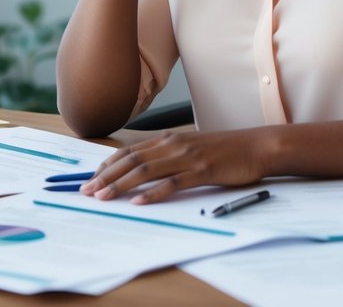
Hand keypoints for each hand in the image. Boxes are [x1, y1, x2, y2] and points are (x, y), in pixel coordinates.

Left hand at [80, 129, 270, 203]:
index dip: (108, 165)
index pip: (130, 151)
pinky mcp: (202, 171)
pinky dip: (153, 193)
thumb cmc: (225, 150)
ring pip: (146, 171)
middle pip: (131, 160)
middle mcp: (173, 145)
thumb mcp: (191, 147)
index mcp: (169, 139)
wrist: (256, 146)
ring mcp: (187, 157)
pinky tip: (139, 202)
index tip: (91, 178)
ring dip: (121, 184)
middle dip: (106, 176)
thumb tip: (145, 168)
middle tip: (86, 190)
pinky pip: (173, 183)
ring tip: (103, 197)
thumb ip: (169, 155)